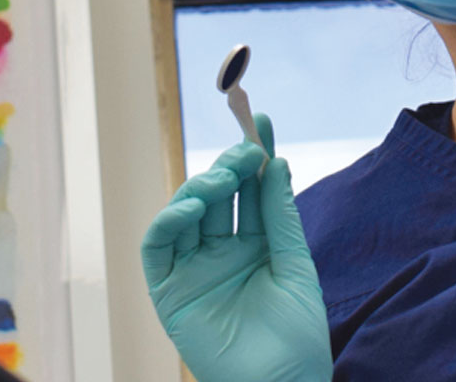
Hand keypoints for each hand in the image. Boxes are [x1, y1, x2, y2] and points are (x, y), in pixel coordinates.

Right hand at [140, 114, 330, 381]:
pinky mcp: (168, 292)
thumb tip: (274, 161)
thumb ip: (280, 215)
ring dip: (199, 188)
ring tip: (223, 179)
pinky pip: (158, 247)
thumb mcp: (295, 266)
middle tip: (244, 152)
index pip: (249, 192)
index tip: (259, 118)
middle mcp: (221, 254)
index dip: (252, 155)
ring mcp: (193, 271)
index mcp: (256, 248)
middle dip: (228, 166)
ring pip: (184, 214)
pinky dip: (169, 221)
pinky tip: (192, 208)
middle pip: (216, 197)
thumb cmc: (297, 338)